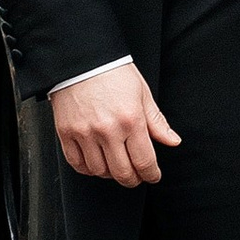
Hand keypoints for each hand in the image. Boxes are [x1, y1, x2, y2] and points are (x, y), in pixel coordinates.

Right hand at [49, 58, 178, 184]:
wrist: (82, 59)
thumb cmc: (113, 73)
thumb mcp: (142, 94)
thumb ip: (157, 122)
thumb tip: (173, 141)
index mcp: (131, 119)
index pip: (144, 161)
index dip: (151, 174)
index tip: (153, 176)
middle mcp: (107, 129)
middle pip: (122, 172)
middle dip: (133, 179)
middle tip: (136, 176)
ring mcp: (85, 133)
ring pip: (99, 171)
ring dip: (111, 174)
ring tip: (116, 166)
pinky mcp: (66, 133)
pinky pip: (77, 164)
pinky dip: (88, 169)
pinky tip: (96, 162)